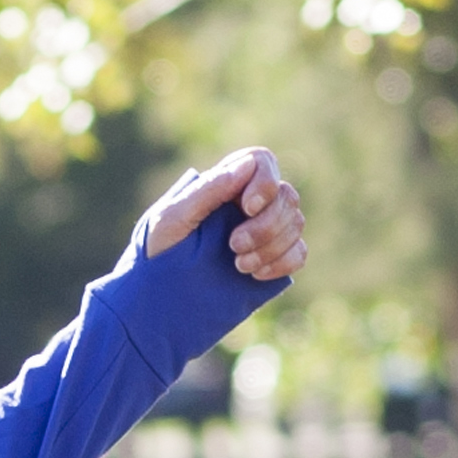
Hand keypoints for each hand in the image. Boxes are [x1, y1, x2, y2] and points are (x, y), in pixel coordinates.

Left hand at [140, 146, 306, 284]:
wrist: (162, 296)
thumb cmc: (158, 250)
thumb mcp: (172, 217)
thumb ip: (208, 190)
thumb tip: (247, 166)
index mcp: (225, 184)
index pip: (262, 162)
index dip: (265, 182)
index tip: (247, 208)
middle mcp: (249, 203)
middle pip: (285, 196)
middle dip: (266, 224)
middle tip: (234, 246)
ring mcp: (265, 230)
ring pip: (296, 223)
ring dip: (272, 246)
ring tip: (239, 266)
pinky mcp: (273, 258)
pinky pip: (299, 252)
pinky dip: (284, 262)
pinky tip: (257, 275)